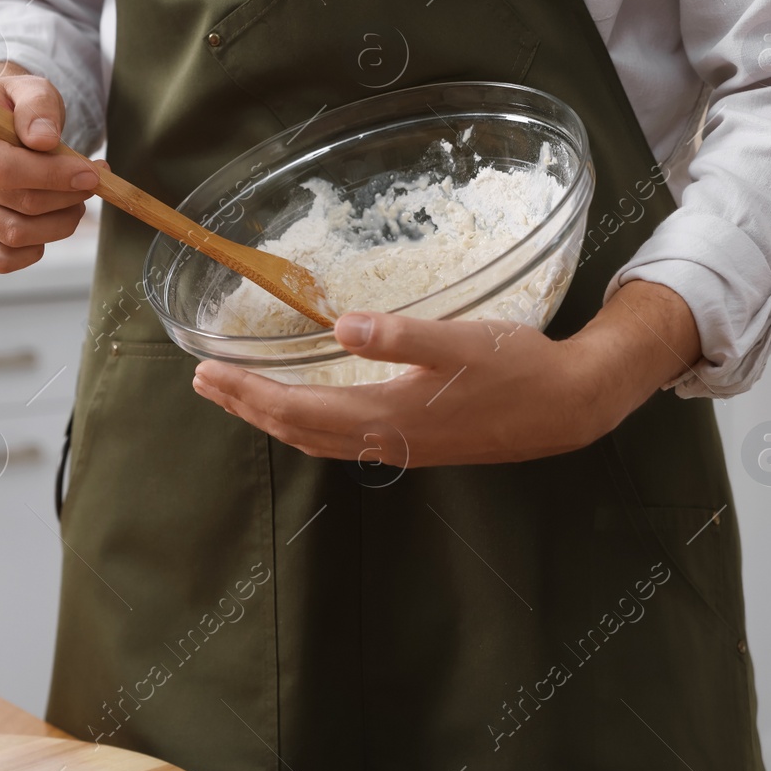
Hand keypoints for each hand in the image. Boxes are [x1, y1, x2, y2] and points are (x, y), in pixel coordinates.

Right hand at [0, 61, 100, 271]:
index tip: (91, 174)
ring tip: (74, 202)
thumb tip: (44, 140)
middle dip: (67, 198)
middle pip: (16, 203)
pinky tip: (48, 225)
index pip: (3, 168)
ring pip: (14, 235)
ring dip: (59, 224)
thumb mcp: (28, 89)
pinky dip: (34, 251)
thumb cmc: (12, 109)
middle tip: (89, 185)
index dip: (53, 176)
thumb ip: (38, 105)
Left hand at [191, 281, 701, 466]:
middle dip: (246, 407)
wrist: (566, 406)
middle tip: (203, 382)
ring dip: (272, 417)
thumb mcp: (461, 341)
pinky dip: (306, 422)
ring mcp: (398, 444)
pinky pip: (341, 438)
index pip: (296, 410)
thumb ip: (402, 336)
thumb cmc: (516, 368)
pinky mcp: (413, 440)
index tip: (207, 372)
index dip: (248, 394)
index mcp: (386, 415)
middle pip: (297, 430)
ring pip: (317, 438)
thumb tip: (342, 326)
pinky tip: (304, 405)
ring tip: (238, 394)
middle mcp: (384, 438)